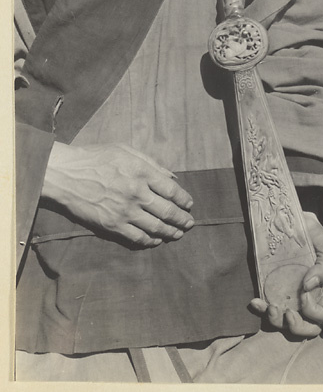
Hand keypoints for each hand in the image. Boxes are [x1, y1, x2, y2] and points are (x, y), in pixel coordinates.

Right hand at [42, 142, 193, 247]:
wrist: (65, 175)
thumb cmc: (95, 158)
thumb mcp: (125, 150)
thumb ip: (151, 163)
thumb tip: (173, 178)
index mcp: (141, 172)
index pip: (172, 190)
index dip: (184, 200)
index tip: (189, 204)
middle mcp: (137, 193)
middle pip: (168, 211)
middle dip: (182, 219)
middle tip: (189, 223)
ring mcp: (125, 211)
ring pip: (156, 227)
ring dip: (171, 232)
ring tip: (178, 234)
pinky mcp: (113, 225)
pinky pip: (138, 238)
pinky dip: (150, 241)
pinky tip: (156, 240)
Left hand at [250, 212, 322, 336]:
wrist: (293, 221)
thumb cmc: (314, 234)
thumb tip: (308, 286)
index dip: (314, 313)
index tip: (303, 294)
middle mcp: (309, 298)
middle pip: (307, 327)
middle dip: (296, 326)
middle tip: (286, 314)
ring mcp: (290, 296)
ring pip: (285, 322)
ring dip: (277, 321)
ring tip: (270, 308)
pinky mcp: (274, 290)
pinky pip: (267, 307)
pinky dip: (260, 309)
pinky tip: (255, 302)